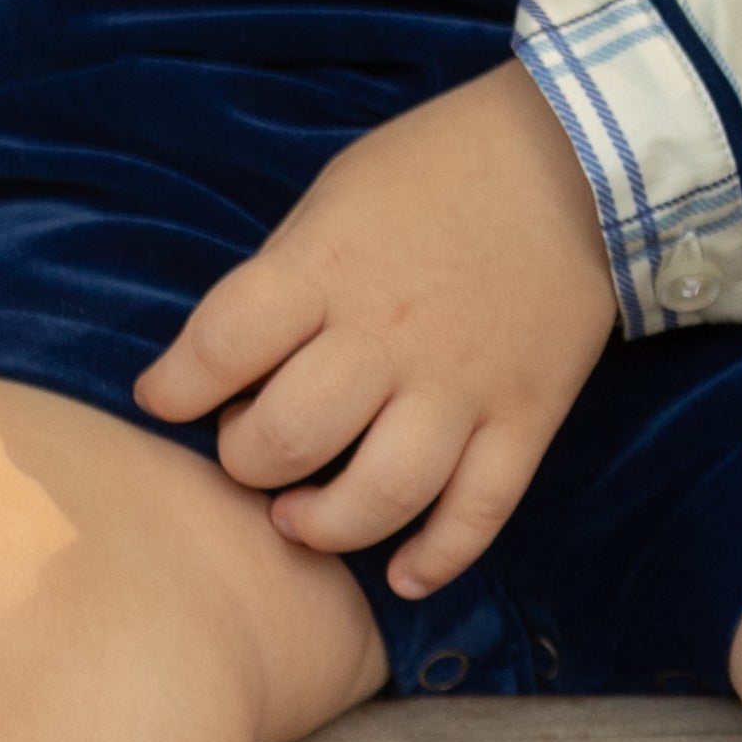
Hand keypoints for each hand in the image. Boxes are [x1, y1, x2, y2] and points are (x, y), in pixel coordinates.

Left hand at [133, 61, 617, 596]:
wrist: (576, 166)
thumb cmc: (436, 172)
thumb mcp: (334, 200)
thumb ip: (287, 280)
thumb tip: (236, 363)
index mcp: (328, 270)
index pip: (222, 347)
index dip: (177, 386)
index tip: (165, 399)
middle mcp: (388, 338)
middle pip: (288, 437)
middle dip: (246, 462)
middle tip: (249, 455)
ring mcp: (462, 388)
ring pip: (381, 494)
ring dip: (325, 525)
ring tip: (302, 518)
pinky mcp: (525, 420)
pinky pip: (479, 513)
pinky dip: (438, 558)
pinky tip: (403, 574)